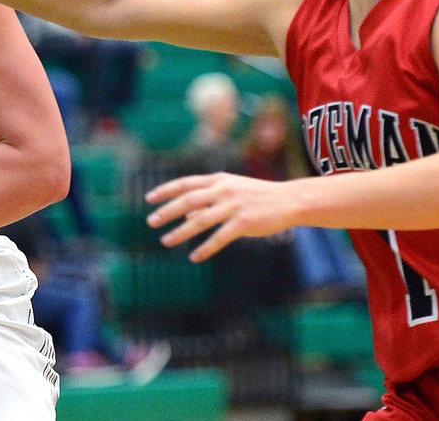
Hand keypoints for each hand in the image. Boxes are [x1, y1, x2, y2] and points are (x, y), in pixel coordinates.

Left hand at [145, 172, 298, 261]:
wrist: (289, 200)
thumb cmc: (257, 196)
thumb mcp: (231, 191)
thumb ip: (208, 200)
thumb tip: (186, 214)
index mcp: (218, 180)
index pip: (185, 183)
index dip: (166, 190)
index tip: (149, 198)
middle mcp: (223, 190)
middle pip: (187, 199)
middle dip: (167, 211)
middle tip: (151, 222)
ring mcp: (233, 206)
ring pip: (200, 220)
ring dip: (181, 232)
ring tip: (166, 241)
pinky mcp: (244, 223)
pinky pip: (219, 237)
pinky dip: (205, 248)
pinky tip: (195, 257)